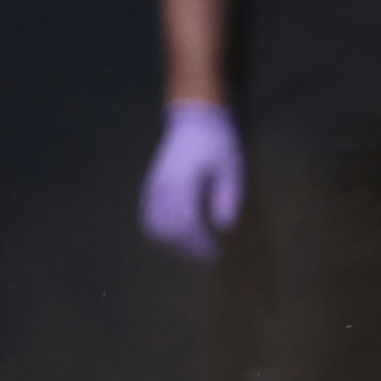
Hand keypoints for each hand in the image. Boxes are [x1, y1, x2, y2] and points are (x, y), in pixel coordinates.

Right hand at [138, 99, 243, 261]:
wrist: (193, 121)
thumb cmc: (217, 145)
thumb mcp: (232, 169)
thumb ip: (228, 198)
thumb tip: (224, 228)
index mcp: (183, 182)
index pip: (185, 224)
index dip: (199, 245)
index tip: (216, 255)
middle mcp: (163, 187)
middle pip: (167, 230)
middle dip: (186, 250)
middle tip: (207, 259)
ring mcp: (153, 188)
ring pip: (153, 227)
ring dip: (172, 245)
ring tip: (193, 252)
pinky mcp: (150, 188)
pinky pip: (148, 218)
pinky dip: (160, 234)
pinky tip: (177, 241)